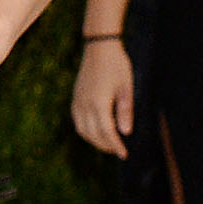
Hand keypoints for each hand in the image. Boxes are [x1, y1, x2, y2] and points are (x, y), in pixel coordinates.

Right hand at [72, 38, 134, 157]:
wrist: (98, 48)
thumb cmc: (117, 66)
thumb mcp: (126, 88)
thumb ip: (125, 111)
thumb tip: (125, 132)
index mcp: (99, 103)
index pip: (106, 132)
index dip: (115, 145)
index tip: (124, 155)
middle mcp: (85, 105)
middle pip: (93, 134)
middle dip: (105, 145)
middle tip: (118, 151)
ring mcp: (78, 101)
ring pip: (82, 129)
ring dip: (94, 140)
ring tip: (107, 143)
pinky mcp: (75, 98)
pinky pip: (77, 121)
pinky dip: (86, 130)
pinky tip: (95, 131)